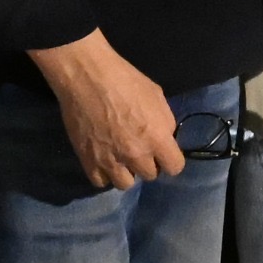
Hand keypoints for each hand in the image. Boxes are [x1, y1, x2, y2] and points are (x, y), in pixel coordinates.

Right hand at [29, 30, 185, 189]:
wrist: (88, 78)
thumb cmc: (126, 81)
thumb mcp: (157, 97)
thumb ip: (164, 123)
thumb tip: (165, 138)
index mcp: (157, 138)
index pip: (175, 167)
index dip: (172, 160)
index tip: (165, 153)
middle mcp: (135, 155)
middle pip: (150, 175)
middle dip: (148, 163)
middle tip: (140, 149)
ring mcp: (110, 161)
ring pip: (125, 184)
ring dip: (127, 172)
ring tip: (122, 157)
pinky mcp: (88, 162)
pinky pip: (101, 182)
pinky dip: (104, 173)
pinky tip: (105, 159)